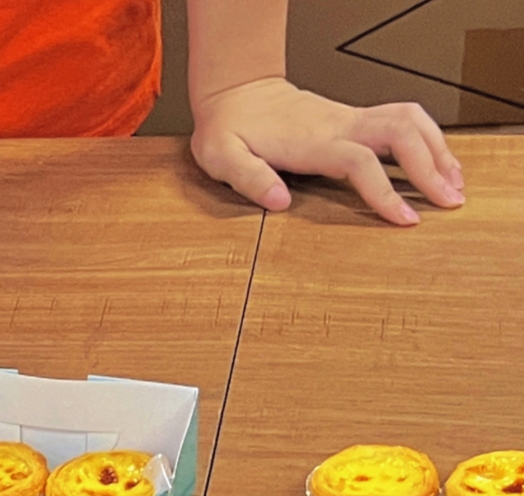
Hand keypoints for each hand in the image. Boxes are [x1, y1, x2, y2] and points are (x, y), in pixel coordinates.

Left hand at [190, 78, 462, 224]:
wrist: (236, 94)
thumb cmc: (228, 128)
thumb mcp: (223, 157)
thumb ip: (250, 178)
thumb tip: (279, 202)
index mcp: (312, 141)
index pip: (361, 163)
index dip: (385, 191)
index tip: (405, 219)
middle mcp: (340, 125)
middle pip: (402, 135)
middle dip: (432, 168)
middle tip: (451, 202)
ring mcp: (350, 118)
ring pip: (410, 121)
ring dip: (438, 149)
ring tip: (455, 182)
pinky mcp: (354, 118)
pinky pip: (403, 120)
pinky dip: (427, 138)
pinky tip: (436, 158)